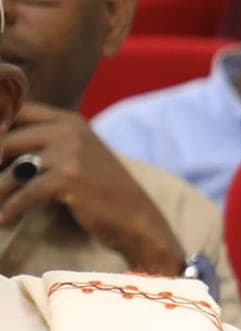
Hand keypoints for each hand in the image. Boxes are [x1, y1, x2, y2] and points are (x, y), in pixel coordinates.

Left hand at [0, 104, 184, 274]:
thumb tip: (2, 145)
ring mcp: (70, 153)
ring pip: (12, 169)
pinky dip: (12, 208)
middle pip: (6, 139)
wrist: (137, 217)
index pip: (18, 110)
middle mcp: (69, 130)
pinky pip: (26, 192)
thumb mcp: (78, 154)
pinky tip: (6, 219)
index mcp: (69, 121)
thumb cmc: (103, 190)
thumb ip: (47, 142)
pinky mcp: (70, 178)